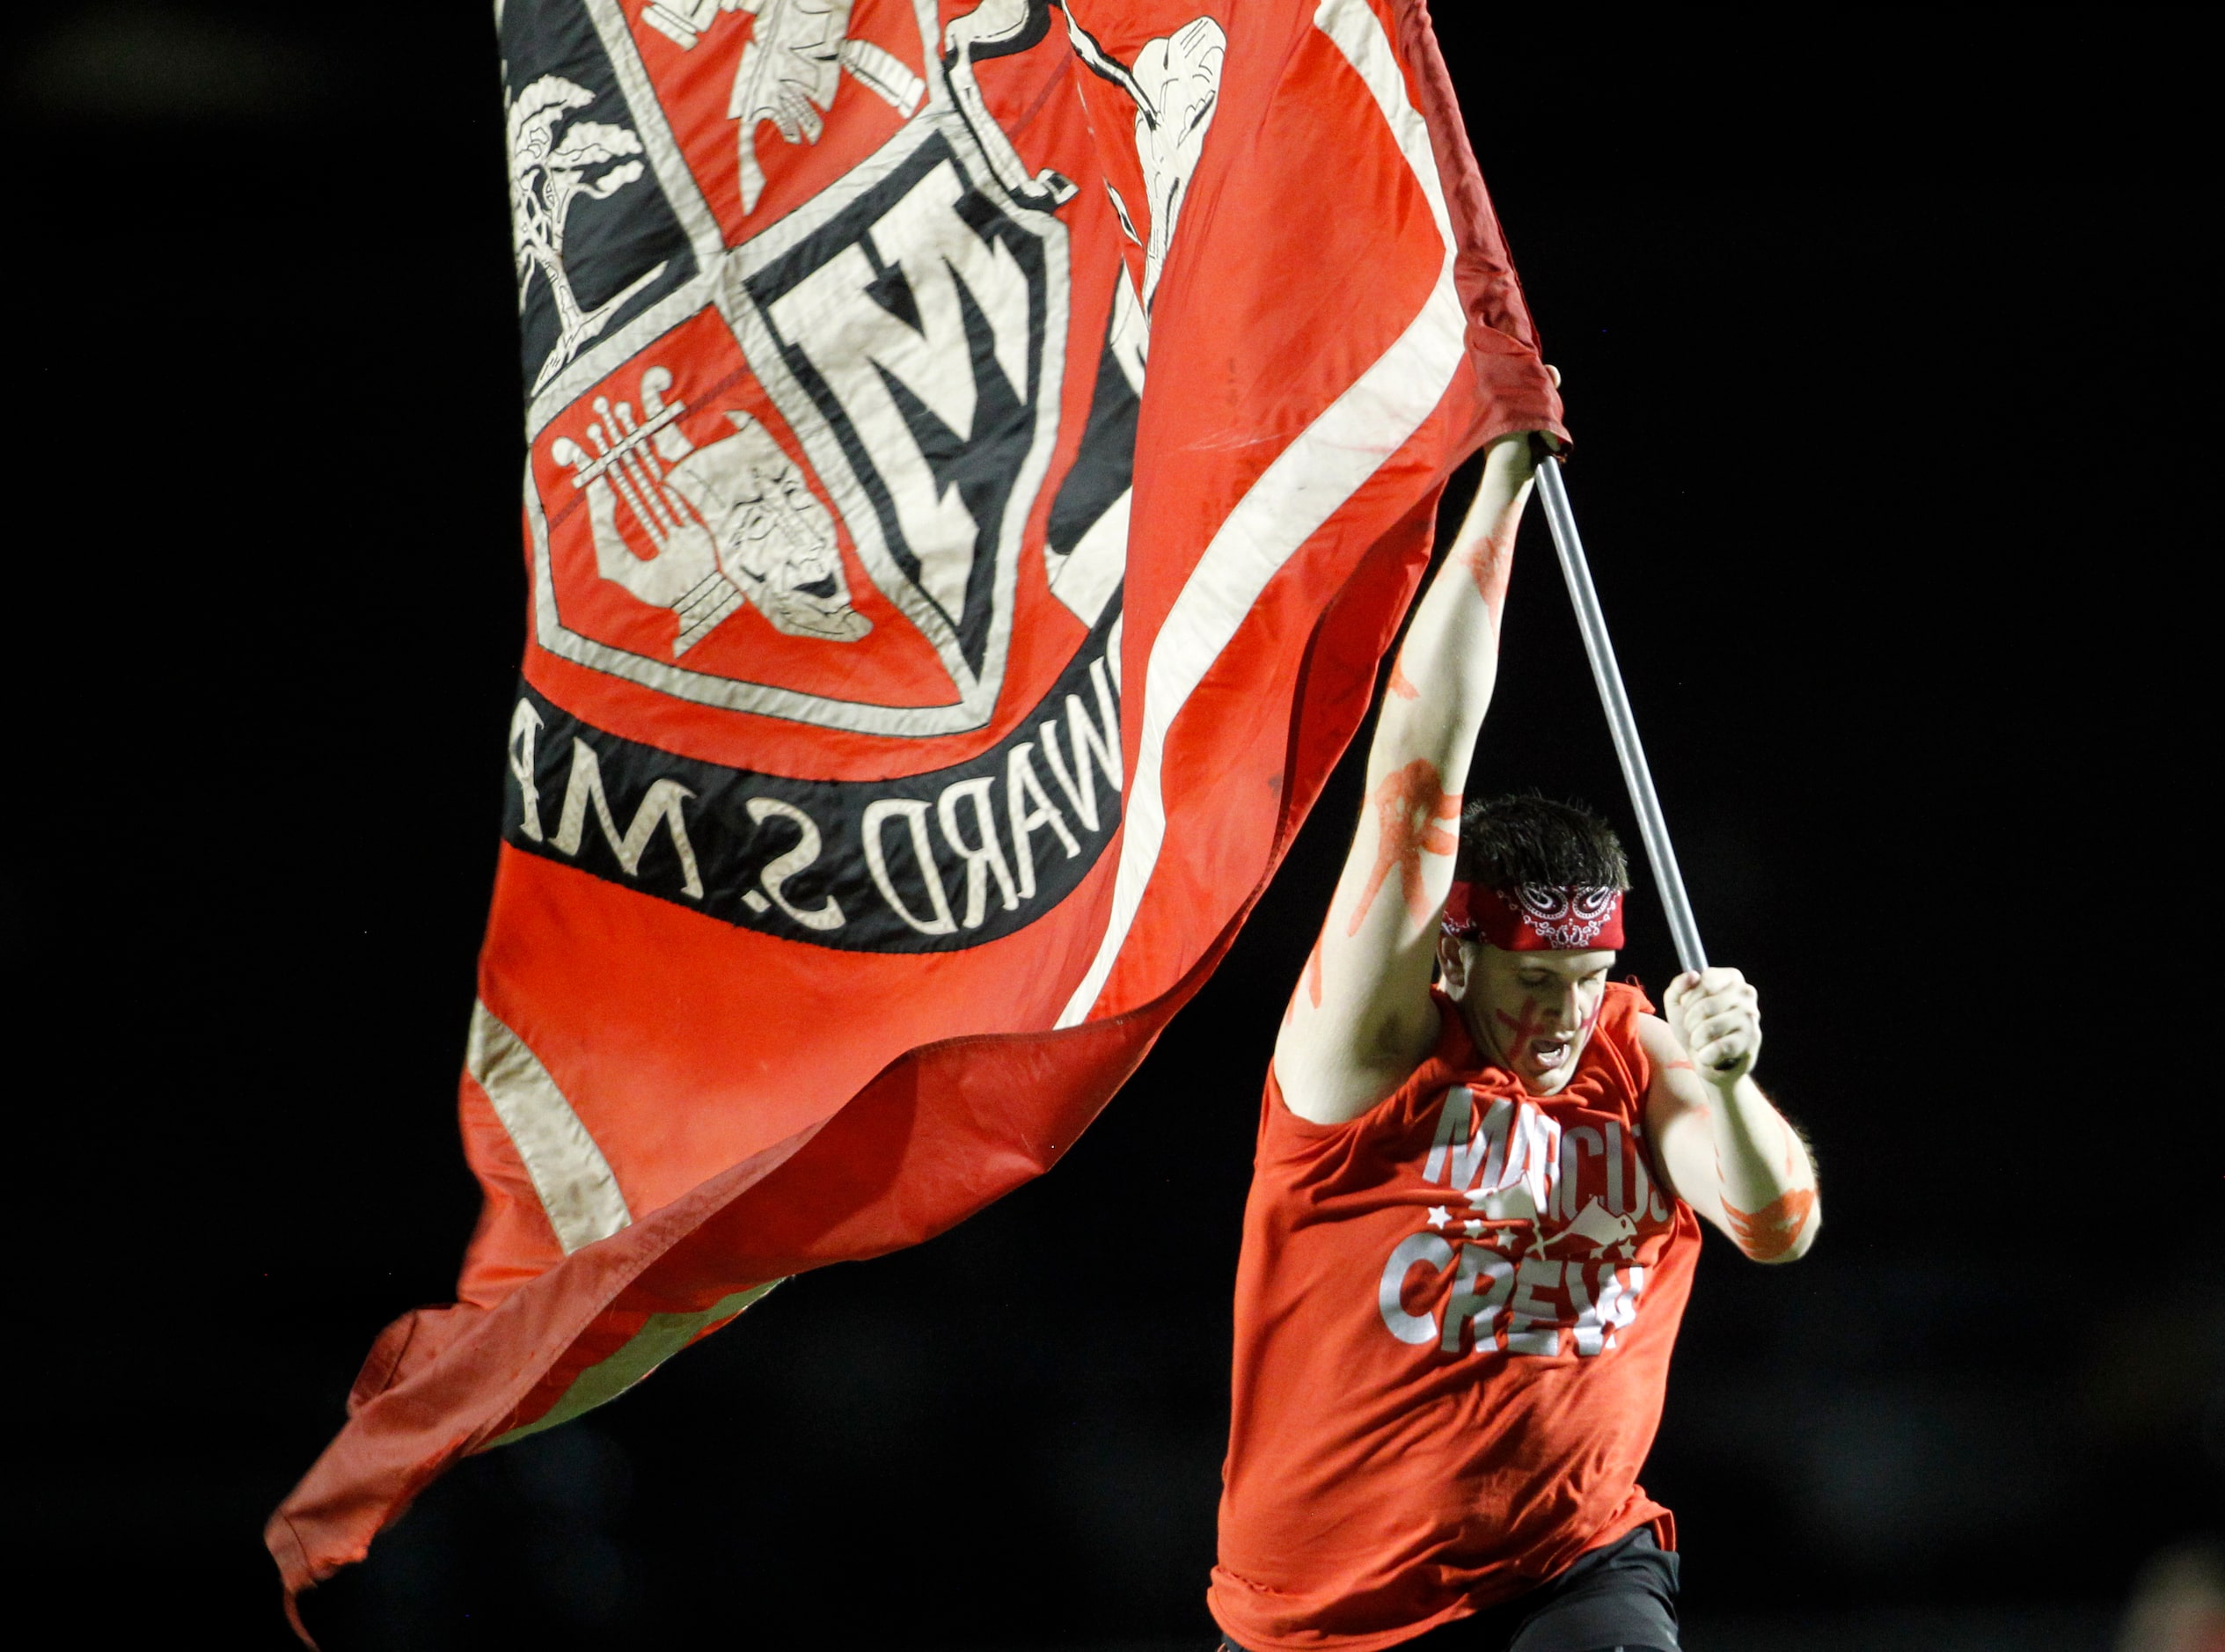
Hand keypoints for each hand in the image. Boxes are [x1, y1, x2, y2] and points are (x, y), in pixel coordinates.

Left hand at [1664, 966, 1760, 1083]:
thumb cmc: (1694, 1025)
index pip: (1703, 981)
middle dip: (1691, 1023)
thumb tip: (1693, 975)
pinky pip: (1719, 1048)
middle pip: (1705, 1006)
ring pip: (1710, 1028)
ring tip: (1702, 1042)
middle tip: (1694, 1029)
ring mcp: (1751, 1017)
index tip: (1689, 1008)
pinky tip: (1711, 1055)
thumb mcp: (1677, 1003)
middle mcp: (1746, 993)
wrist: (1706, 1059)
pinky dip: (1706, 1056)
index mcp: (1730, 978)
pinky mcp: (1752, 1041)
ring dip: (1697, 1040)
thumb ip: (1678, 985)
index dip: (1688, 999)